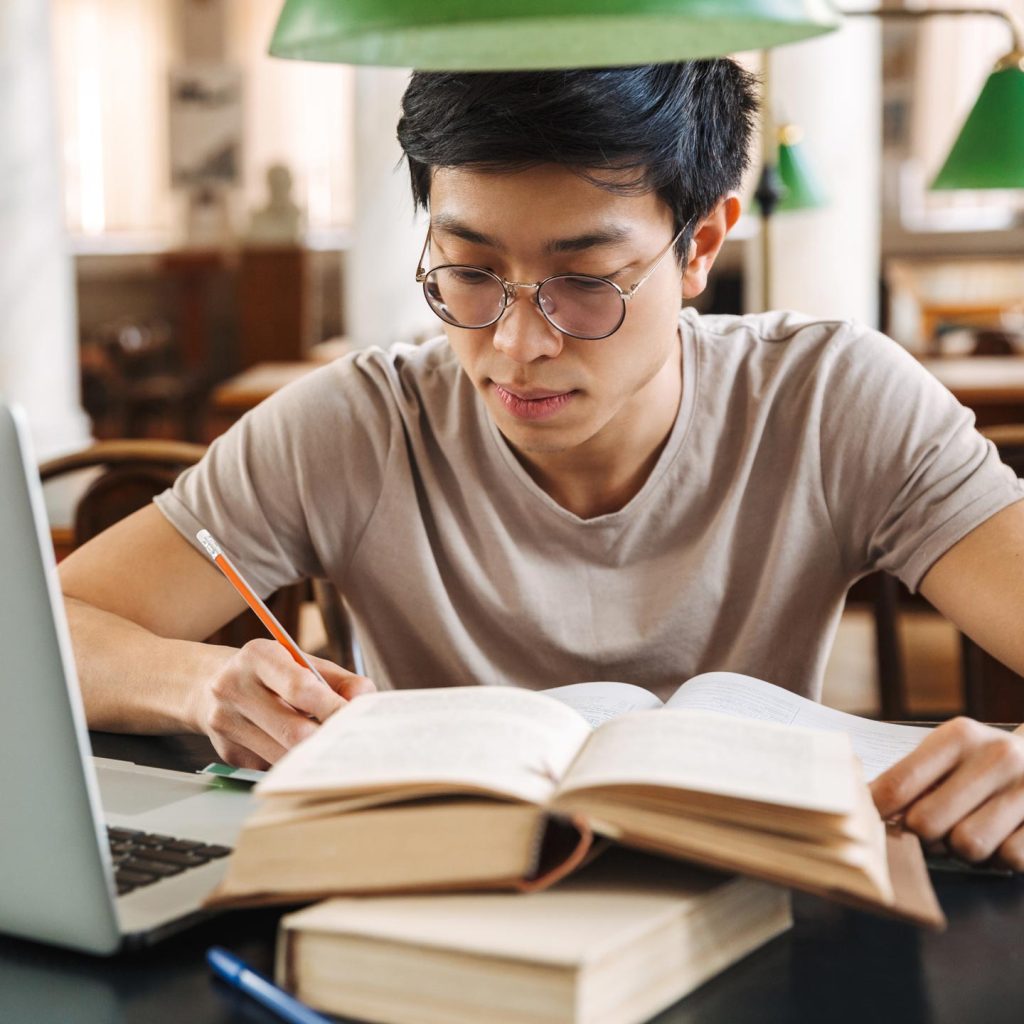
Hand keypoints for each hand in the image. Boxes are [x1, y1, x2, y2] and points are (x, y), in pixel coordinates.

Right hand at [196, 638, 375, 768]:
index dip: (333, 707)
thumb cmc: (269, 673)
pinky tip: (299, 749)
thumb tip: (365, 700)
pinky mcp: (229, 752)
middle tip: (349, 741)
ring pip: (284, 754)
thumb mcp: (302, 662)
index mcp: (257, 656)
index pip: (300, 687)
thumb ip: (339, 680)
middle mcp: (234, 688)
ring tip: (329, 746)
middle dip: (326, 738)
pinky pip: (272, 764)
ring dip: (312, 754)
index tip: (355, 718)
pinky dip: (293, 761)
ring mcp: (226, 723)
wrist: (208, 685)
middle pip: (293, 729)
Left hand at [870, 716, 1023, 870]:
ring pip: (966, 845)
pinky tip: (1002, 837)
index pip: (899, 783)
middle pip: (927, 822)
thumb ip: (913, 777)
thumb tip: (868, 809)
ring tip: (968, 831)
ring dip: (961, 849)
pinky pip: (1008, 858)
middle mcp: (996, 756)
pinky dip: (999, 857)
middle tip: (928, 832)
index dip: (876, 812)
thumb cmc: (984, 763)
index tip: (866, 824)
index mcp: (960, 736)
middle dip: (922, 835)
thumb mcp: (951, 753)